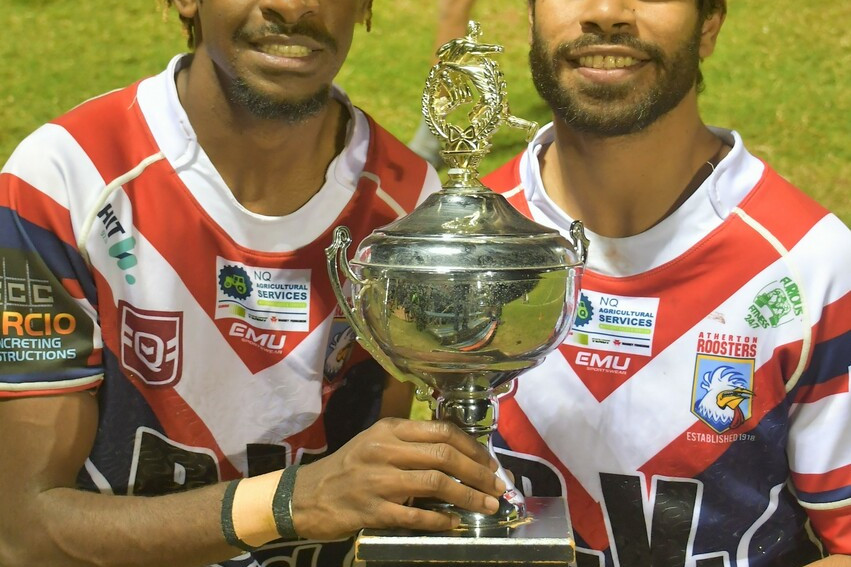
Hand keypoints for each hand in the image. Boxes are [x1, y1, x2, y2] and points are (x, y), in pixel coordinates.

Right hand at [291, 417, 505, 538]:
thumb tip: (457, 452)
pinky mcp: (373, 510)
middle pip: (444, 455)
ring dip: (468, 496)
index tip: (489, 461)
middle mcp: (385, 450)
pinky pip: (416, 516)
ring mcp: (378, 481)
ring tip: (487, 505)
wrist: (306, 495)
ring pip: (435, 484)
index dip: (472, 447)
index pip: (442, 430)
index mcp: (389, 429)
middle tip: (496, 486)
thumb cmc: (347, 467)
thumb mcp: (375, 442)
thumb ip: (409, 441)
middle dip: (478, 472)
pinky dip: (441, 521)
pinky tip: (455, 524)